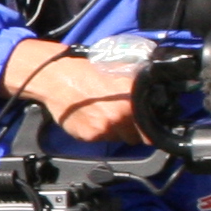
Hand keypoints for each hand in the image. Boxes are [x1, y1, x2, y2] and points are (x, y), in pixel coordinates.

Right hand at [5, 43, 140, 144]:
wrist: (58, 78)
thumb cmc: (86, 71)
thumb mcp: (119, 70)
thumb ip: (136, 86)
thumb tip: (152, 95)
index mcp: (132, 100)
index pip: (151, 129)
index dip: (150, 129)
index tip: (148, 128)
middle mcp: (121, 117)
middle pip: (136, 138)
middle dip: (132, 130)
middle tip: (121, 118)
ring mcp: (105, 129)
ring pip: (117, 139)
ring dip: (114, 131)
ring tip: (103, 115)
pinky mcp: (90, 136)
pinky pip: (100, 140)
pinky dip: (97, 132)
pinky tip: (90, 118)